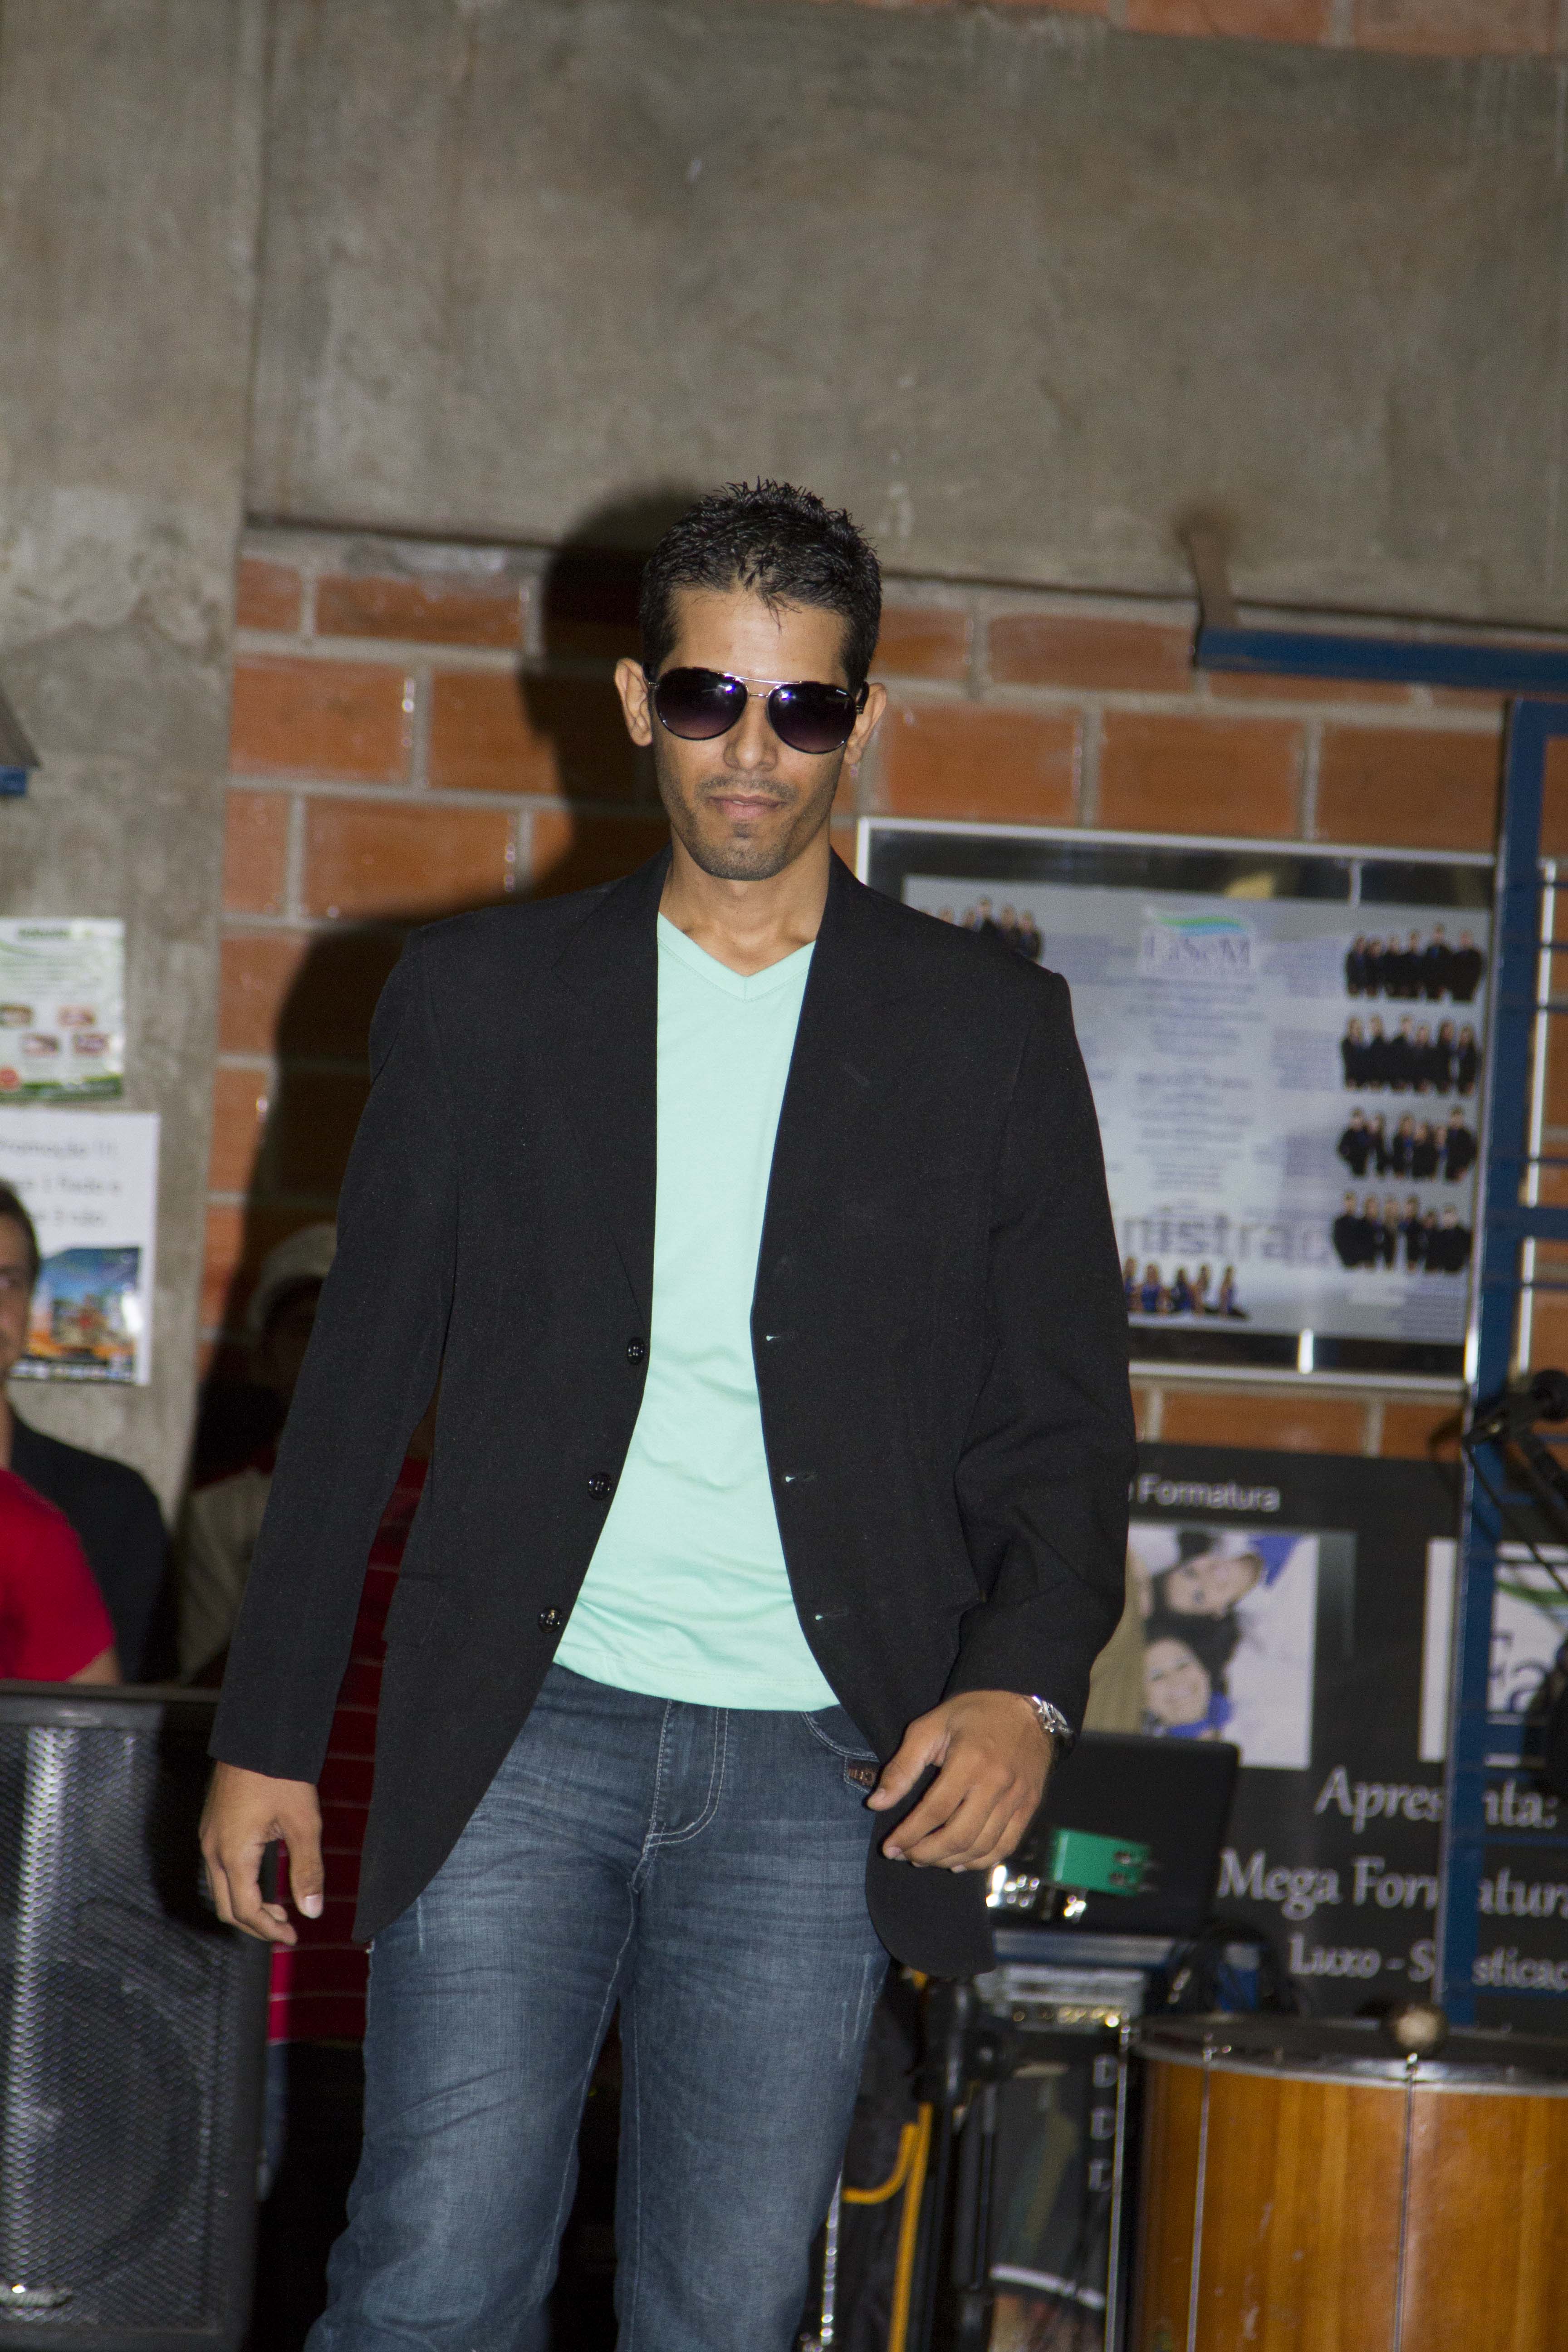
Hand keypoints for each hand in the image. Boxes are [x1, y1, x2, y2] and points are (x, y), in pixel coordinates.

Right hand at [200, 1761, 323, 1945]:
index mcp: (232, 1855)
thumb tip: (313, 1912)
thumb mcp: (303, 1823)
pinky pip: (219, 1868)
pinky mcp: (212, 1825)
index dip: (269, 1930)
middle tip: (286, 1930)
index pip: (246, 1910)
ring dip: (247, 1904)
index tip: (293, 1938)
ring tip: (280, 1909)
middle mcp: (212, 1850)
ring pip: (221, 1888)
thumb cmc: (282, 1776)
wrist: (259, 1733)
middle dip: (256, 1924)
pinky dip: (240, 1884)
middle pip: (227, 1906)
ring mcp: (208, 1837)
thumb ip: (307, 1870)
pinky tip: (263, 1880)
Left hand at [867, 1690, 1051, 1872]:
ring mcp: (1017, 1798)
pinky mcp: (1029, 1807)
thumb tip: (876, 1804)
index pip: (934, 1811)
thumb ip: (902, 1766)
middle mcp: (996, 1783)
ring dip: (948, 1860)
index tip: (889, 1848)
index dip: (908, 1834)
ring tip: (925, 1858)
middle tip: (905, 1856)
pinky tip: (958, 1861)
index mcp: (970, 1760)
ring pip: (981, 1846)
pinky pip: (1005, 1846)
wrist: (1026, 1711)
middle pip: (959, 1835)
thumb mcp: (931, 1727)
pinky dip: (979, 1861)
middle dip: (926, 1853)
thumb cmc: (973, 1715)